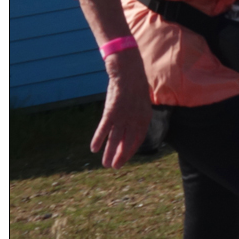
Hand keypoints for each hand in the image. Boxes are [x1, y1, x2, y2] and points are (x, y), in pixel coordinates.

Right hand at [91, 51, 151, 168]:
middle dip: (121, 156)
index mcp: (144, 118)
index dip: (131, 150)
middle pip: (127, 142)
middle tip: (114, 167)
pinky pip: (104, 129)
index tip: (124, 159)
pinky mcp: (111, 112)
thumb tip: (131, 125)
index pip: (138, 139)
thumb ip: (137, 115)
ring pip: (115, 140)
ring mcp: (123, 117)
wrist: (128, 72)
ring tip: (104, 164)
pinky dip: (98, 139)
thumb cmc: (133, 86)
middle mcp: (135, 120)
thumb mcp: (140, 102)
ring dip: (109, 153)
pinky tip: (93, 148)